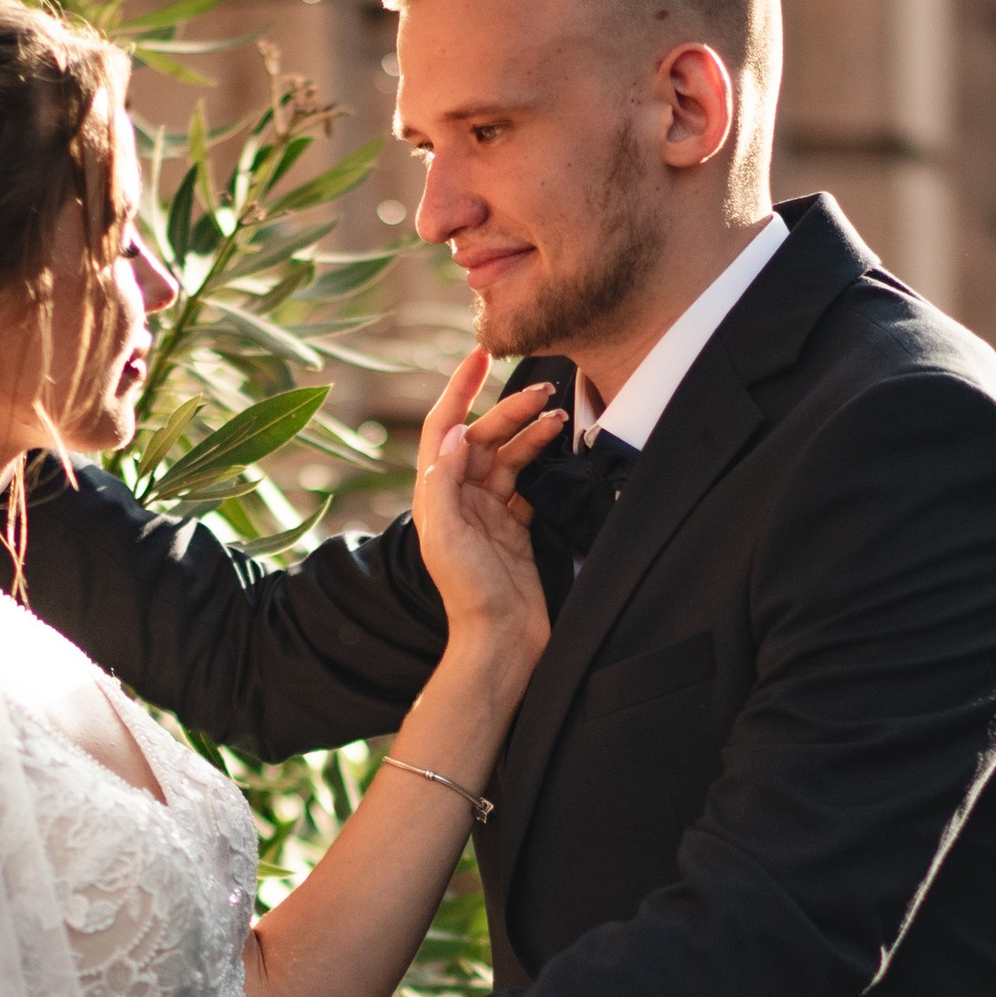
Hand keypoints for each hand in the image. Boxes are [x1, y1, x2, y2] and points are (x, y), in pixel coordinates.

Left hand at [412, 348, 555, 670]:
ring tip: (560, 417)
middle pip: (482, 438)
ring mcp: (487, 515)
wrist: (502, 641)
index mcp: (435, 497)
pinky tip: (560, 449)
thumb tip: (453, 431)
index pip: (442, 428)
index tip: (479, 355)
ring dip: (531, 434)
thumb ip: (445, 481)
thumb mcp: (447, 536)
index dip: (458, 389)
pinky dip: (542, 463)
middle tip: (546, 390)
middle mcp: (457, 500)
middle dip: (510, 410)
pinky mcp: (513, 530)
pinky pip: (527, 484)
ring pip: (508, 458)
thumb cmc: (470, 594)